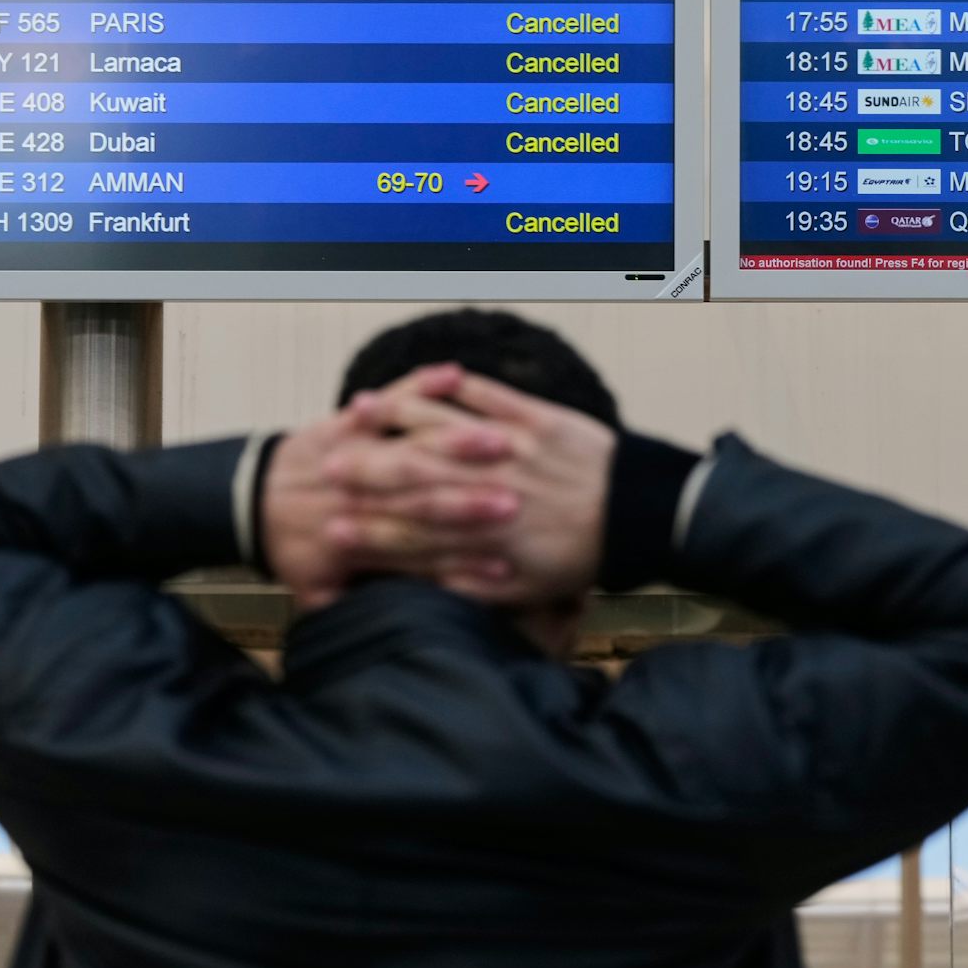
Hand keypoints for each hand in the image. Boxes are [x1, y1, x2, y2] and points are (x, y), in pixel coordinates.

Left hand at [261, 367, 517, 612]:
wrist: (247, 500)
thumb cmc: (291, 546)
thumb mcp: (310, 589)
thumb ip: (344, 608)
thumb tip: (385, 632)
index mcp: (359, 537)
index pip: (420, 548)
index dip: (462, 557)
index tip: (503, 563)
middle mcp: (363, 491)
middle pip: (425, 494)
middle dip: (471, 498)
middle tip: (515, 501)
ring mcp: (359, 451)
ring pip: (414, 443)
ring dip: (459, 440)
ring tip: (501, 441)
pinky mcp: (354, 422)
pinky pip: (393, 398)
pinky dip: (420, 384)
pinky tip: (453, 374)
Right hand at [332, 368, 615, 608]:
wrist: (641, 516)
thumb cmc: (582, 557)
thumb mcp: (526, 590)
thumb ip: (472, 586)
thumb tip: (424, 586)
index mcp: (484, 535)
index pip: (412, 533)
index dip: (368, 532)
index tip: (331, 529)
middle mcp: (490, 488)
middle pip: (412, 474)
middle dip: (364, 471)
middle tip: (325, 466)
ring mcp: (513, 448)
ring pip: (443, 427)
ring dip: (398, 417)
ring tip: (361, 410)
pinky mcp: (537, 419)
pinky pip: (488, 393)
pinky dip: (453, 384)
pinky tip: (432, 376)